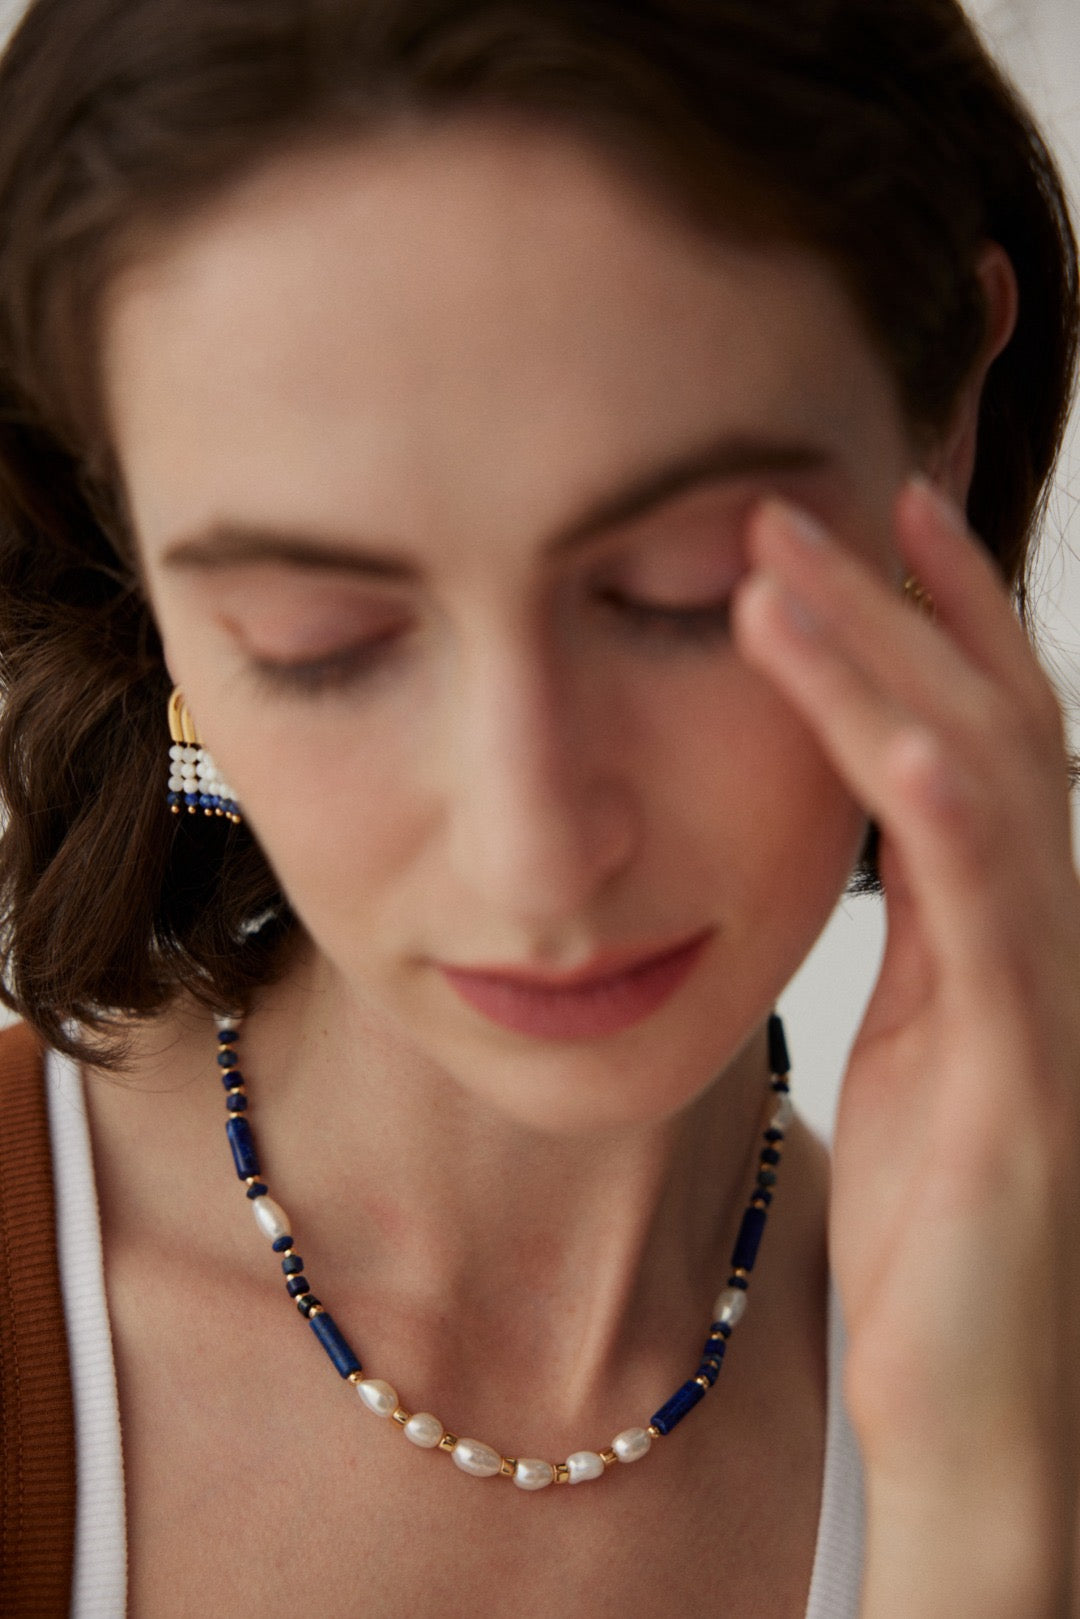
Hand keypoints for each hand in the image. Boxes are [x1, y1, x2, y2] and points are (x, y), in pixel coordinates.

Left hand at [732, 478, 1079, 1615]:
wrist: (978, 1409)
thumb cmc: (937, 1233)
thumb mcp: (910, 1050)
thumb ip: (910, 934)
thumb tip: (857, 823)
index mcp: (1000, 934)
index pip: (976, 738)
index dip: (934, 618)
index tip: (865, 515)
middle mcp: (1044, 941)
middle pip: (982, 728)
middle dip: (895, 605)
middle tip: (800, 499)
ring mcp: (1046, 1003)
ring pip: (982, 793)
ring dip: (885, 670)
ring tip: (783, 572)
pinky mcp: (1024, 1083)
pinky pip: (990, 921)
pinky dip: (942, 810)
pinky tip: (885, 733)